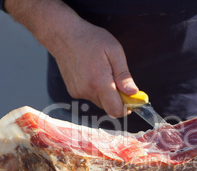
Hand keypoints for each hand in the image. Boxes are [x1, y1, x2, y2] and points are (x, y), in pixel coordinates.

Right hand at [5, 0, 137, 117]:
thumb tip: (133, 92)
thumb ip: (124, 75)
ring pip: (100, 102)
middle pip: (109, 107)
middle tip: (118, 79)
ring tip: (103, 72)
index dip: (126, 108)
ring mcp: (78, 92)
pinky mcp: (73, 91)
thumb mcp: (114, 51)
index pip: (115, 110)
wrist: (63, 35)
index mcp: (99, 82)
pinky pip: (90, 96)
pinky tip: (93, 73)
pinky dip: (96, 89)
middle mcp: (87, 91)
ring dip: (106, 93)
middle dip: (118, 98)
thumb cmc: (90, 39)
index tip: (131, 99)